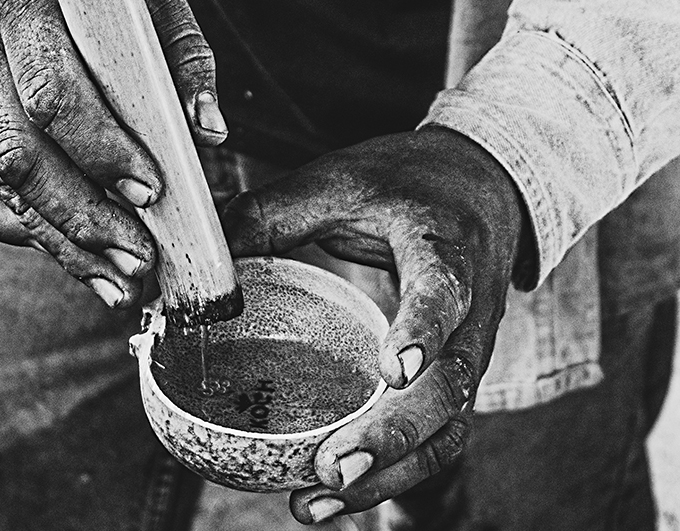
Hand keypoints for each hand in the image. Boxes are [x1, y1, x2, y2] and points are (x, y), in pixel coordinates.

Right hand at [0, 0, 226, 308]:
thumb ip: (181, 50)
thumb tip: (208, 132)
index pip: (52, 94)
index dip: (103, 152)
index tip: (155, 192)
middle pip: (18, 152)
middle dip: (83, 218)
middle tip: (140, 264)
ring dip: (54, 239)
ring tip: (112, 283)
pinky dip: (10, 223)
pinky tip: (59, 249)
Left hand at [223, 126, 526, 522]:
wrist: (483, 185)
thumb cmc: (409, 182)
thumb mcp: (339, 180)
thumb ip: (268, 214)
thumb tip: (197, 268)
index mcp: (443, 248)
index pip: (445, 292)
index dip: (423, 330)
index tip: (395, 369)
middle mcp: (471, 310)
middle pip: (451, 385)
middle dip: (394, 434)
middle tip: (333, 466)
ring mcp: (468, 350)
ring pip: (450, 427)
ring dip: (392, 471)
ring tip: (319, 500)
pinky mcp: (456, 377)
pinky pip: (439, 437)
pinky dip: (395, 473)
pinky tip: (341, 497)